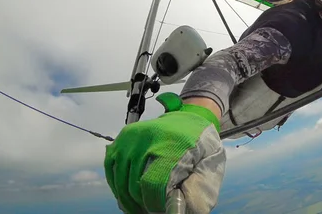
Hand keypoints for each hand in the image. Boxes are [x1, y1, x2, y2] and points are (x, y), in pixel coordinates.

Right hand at [104, 93, 225, 213]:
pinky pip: (111, 168)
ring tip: (140, 206)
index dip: (154, 203)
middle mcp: (149, 137)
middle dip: (142, 203)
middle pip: (134, 184)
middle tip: (151, 209)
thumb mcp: (210, 161)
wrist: (189, 117)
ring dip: (127, 198)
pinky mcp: (123, 137)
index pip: (153, 183)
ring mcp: (133, 136)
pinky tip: (127, 194)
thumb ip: (199, 184)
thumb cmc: (201, 144)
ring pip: (120, 179)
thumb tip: (181, 207)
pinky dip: (116, 185)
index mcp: (173, 144)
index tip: (161, 209)